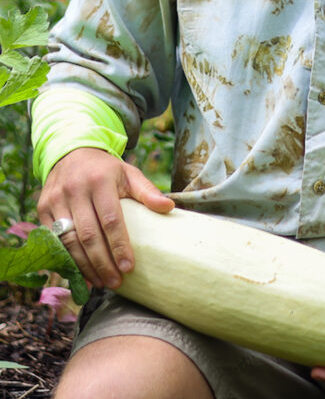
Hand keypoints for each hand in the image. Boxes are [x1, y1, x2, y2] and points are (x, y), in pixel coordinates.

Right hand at [37, 147, 173, 290]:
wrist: (70, 153)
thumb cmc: (105, 170)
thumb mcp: (128, 173)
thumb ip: (147, 191)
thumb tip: (169, 207)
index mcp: (100, 180)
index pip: (110, 219)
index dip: (119, 245)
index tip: (129, 267)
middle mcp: (75, 190)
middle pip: (88, 235)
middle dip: (102, 263)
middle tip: (116, 282)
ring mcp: (56, 201)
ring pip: (68, 242)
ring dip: (85, 266)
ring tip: (101, 282)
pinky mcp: (42, 210)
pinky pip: (53, 242)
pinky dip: (67, 261)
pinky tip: (81, 275)